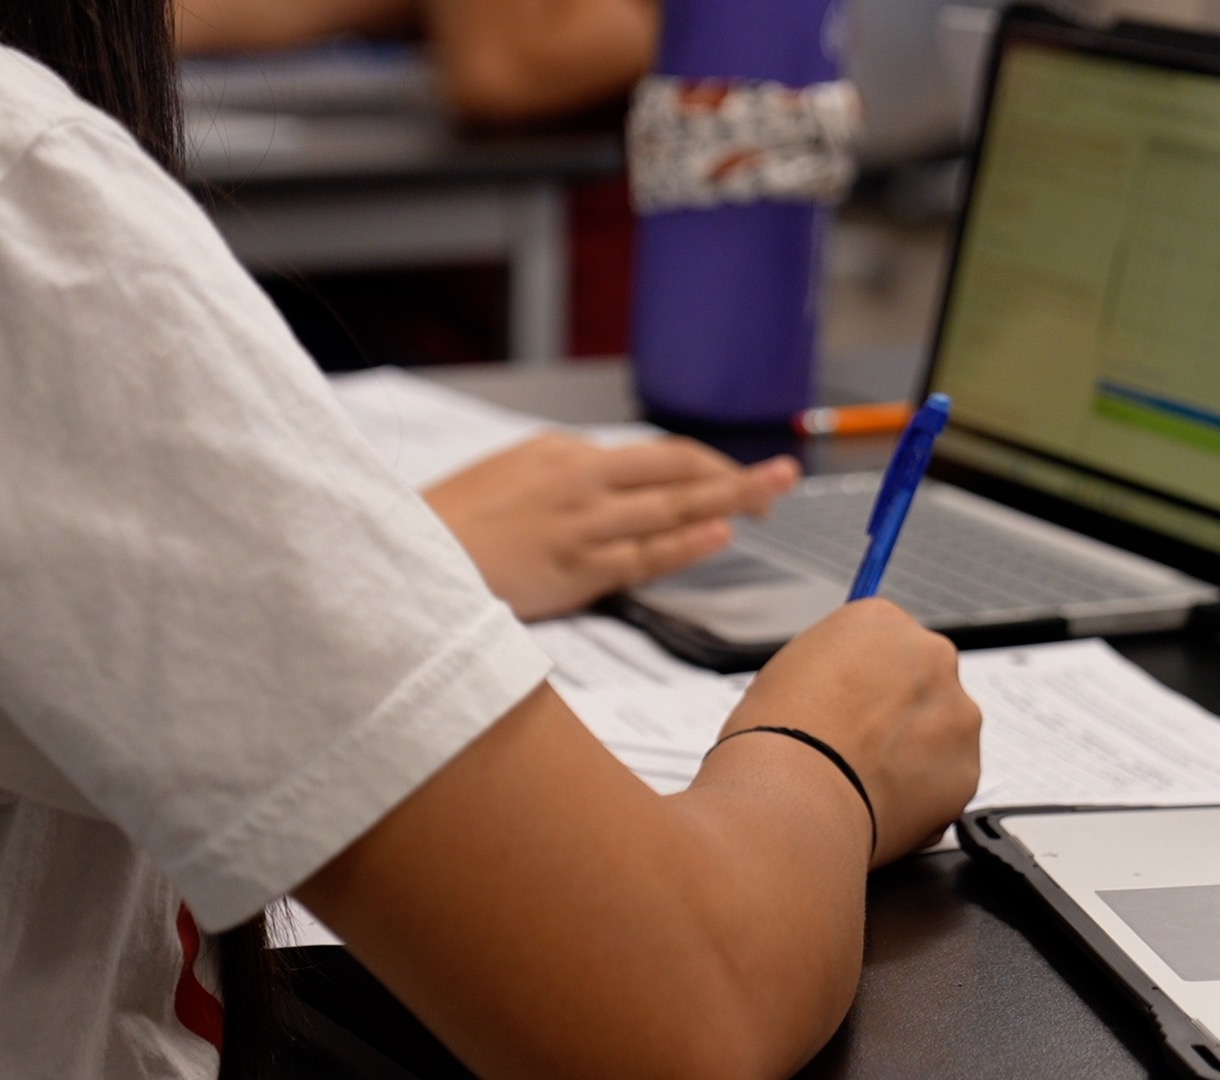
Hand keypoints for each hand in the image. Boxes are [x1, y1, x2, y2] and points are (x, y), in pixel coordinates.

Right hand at [424, 431, 799, 620]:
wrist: (408, 556)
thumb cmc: (457, 521)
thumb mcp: (517, 472)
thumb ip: (575, 475)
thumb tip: (627, 485)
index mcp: (567, 454)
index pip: (659, 455)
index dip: (710, 466)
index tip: (741, 477)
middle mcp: (580, 482)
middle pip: (678, 472)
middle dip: (738, 475)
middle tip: (785, 477)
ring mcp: (580, 528)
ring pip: (670, 510)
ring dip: (728, 503)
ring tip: (772, 501)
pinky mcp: (573, 572)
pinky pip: (642, 556)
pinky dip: (684, 544)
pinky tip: (718, 535)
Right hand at [715, 601, 982, 866]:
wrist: (795, 793)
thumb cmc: (778, 733)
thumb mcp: (791, 669)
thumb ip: (836, 666)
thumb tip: (845, 682)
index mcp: (883, 620)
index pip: (891, 642)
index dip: (870, 680)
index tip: (858, 704)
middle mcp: (932, 655)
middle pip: (925, 681)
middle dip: (903, 712)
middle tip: (863, 745)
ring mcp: (958, 712)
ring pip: (944, 731)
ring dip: (918, 752)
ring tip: (866, 778)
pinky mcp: (968, 767)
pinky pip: (948, 779)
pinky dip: (925, 794)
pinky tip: (882, 801)